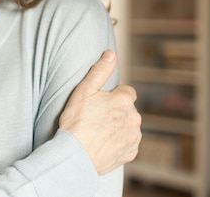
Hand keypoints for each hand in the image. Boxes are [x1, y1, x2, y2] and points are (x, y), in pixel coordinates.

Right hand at [59, 50, 141, 174]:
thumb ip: (100, 70)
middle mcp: (134, 118)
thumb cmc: (76, 122)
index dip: (112, 96)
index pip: (126, 91)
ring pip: (129, 125)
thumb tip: (111, 54)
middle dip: (116, 110)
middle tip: (96, 117)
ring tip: (98, 131)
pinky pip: (128, 143)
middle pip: (128, 109)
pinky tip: (103, 143)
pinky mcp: (130, 153)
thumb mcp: (84, 90)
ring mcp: (133, 137)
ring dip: (119, 126)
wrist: (75, 155)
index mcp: (125, 100)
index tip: (99, 103)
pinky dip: (119, 142)